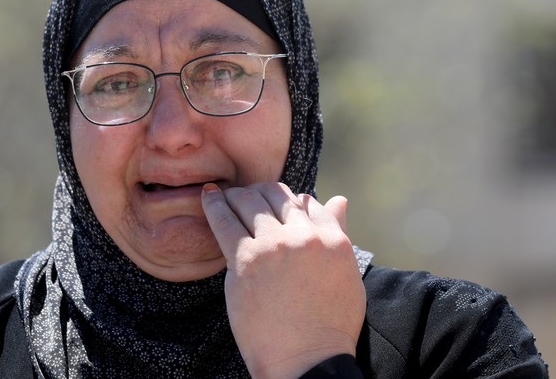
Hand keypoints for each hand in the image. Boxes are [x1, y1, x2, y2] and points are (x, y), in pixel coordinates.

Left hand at [201, 182, 365, 378]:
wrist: (305, 362)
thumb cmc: (328, 326)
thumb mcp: (347, 276)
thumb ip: (338, 233)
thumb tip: (339, 199)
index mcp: (333, 240)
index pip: (307, 201)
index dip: (287, 199)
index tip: (273, 204)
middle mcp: (305, 237)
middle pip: (276, 196)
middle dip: (260, 193)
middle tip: (245, 197)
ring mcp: (275, 246)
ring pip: (250, 201)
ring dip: (236, 195)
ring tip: (225, 197)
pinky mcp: (246, 259)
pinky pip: (224, 220)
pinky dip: (214, 203)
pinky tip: (208, 196)